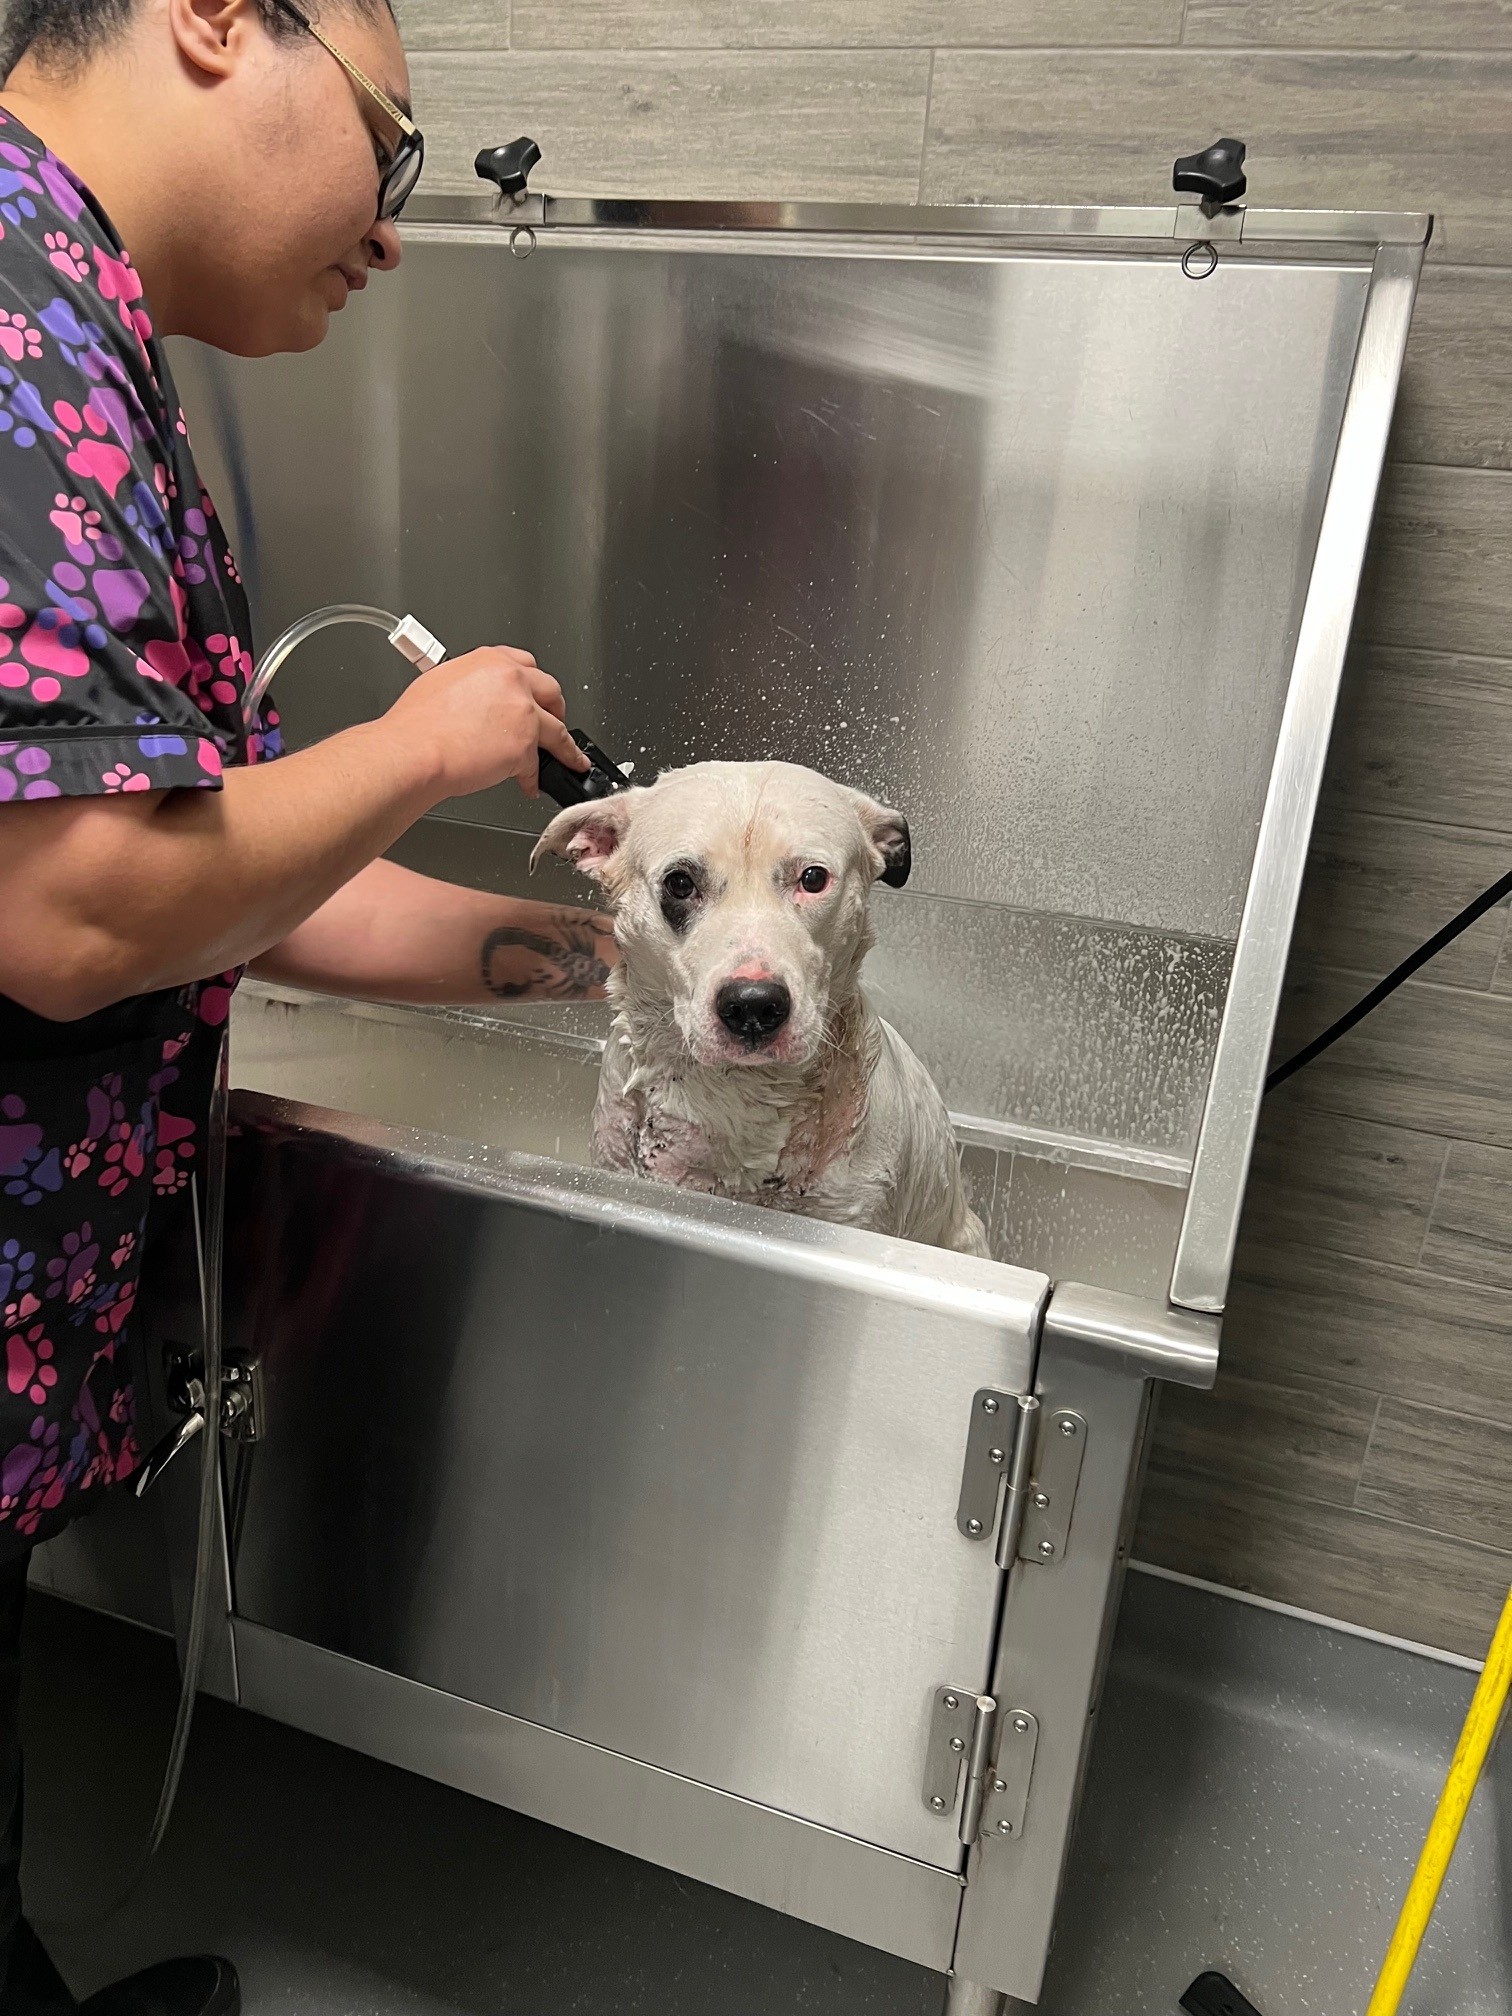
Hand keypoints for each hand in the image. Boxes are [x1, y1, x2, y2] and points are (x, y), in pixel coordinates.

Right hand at [388, 645, 589, 798]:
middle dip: (556, 709)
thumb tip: (477, 699)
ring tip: (570, 759)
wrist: (413, 751)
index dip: (534, 684)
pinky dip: (535, 778)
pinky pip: (537, 765)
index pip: (526, 665)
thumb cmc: (416, 724)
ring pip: (557, 730)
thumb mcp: (440, 683)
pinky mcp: (524, 745)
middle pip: (551, 692)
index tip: (536, 695)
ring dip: (565, 748)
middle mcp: (511, 680)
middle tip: (555, 721)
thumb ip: (470, 685)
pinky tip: (532, 784)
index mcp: (489, 661)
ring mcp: (522, 712)